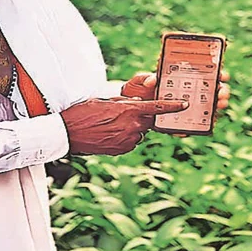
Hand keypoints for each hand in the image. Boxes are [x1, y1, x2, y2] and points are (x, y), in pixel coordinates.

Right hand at [60, 97, 190, 155]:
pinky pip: (130, 142)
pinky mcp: (121, 150)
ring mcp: (127, 140)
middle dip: (141, 116)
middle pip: (147, 120)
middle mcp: (131, 126)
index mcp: (128, 110)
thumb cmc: (83, 114)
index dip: (172, 107)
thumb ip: (124, 102)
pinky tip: (109, 134)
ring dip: (131, 128)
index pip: (157, 108)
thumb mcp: (104, 101)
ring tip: (110, 125)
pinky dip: (125, 137)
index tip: (184, 105)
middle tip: (125, 114)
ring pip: (139, 132)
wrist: (67, 134)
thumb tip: (135, 104)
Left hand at [120, 67, 230, 137]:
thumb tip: (152, 80)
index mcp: (180, 78)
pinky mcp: (182, 121)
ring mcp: (186, 107)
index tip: (222, 73)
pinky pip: (195, 124)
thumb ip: (143, 79)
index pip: (203, 72)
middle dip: (221, 90)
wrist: (130, 109)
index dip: (216, 71)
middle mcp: (187, 92)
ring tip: (219, 104)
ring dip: (217, 105)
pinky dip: (202, 124)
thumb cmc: (137, 91)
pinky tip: (206, 123)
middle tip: (222, 91)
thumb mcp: (137, 82)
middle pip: (211, 89)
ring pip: (208, 106)